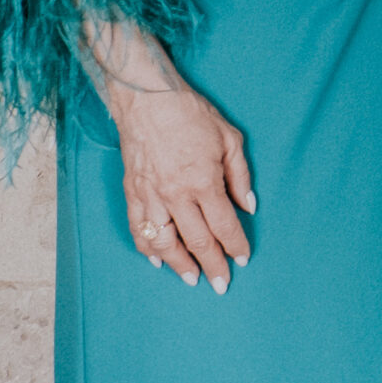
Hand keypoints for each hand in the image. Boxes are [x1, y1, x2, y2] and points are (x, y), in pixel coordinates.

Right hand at [92, 25, 254, 292]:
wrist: (147, 97)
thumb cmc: (191, 114)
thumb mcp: (229, 138)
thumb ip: (240, 175)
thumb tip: (249, 206)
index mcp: (203, 181)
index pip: (224, 225)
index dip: (236, 245)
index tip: (243, 259)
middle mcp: (176, 195)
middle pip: (197, 240)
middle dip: (212, 265)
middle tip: (221, 284)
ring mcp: (151, 195)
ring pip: (165, 242)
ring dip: (179, 264)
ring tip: (191, 278)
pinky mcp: (132, 191)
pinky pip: (138, 228)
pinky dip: (147, 248)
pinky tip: (156, 260)